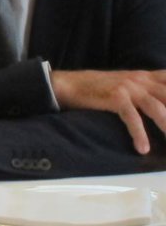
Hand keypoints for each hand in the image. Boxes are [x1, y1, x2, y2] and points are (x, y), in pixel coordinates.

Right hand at [51, 69, 165, 153]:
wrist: (68, 84)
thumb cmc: (97, 88)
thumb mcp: (126, 84)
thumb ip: (147, 90)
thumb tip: (161, 104)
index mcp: (147, 76)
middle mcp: (141, 79)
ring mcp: (129, 87)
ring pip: (158, 108)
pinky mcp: (115, 97)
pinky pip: (132, 117)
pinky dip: (139, 134)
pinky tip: (142, 148)